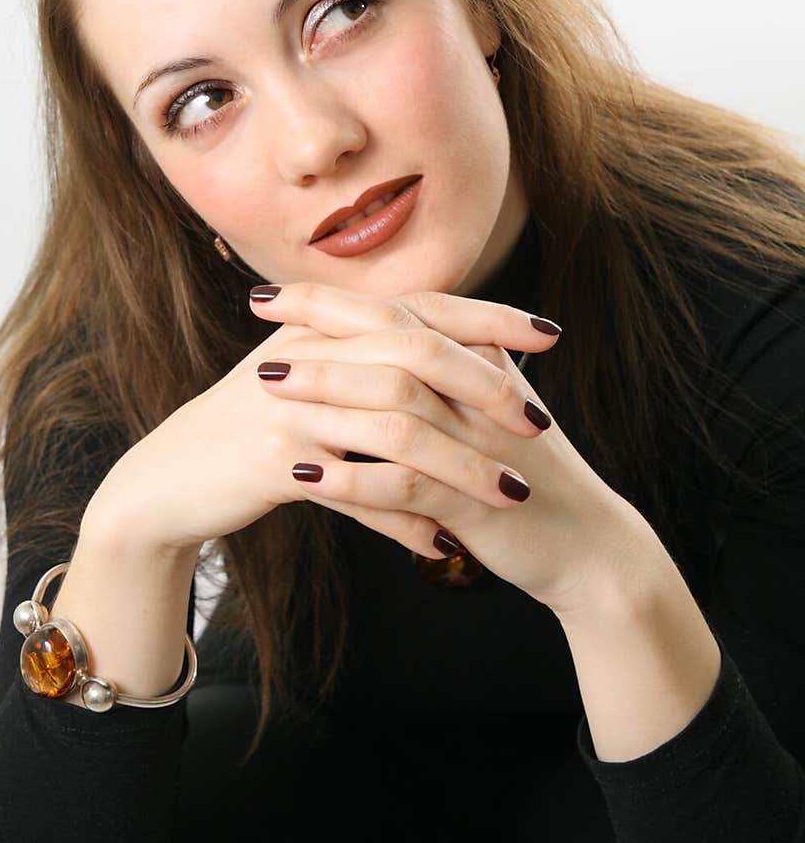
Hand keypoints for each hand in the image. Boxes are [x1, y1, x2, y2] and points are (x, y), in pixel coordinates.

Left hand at [250, 281, 642, 620]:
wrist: (589, 547)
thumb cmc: (525, 478)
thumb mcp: (485, 414)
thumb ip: (438, 375)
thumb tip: (367, 343)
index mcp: (477, 362)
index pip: (395, 312)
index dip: (329, 301)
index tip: (266, 295)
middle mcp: (480, 390)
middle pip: (393, 340)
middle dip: (319, 332)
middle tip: (254, 327)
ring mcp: (481, 441)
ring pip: (396, 403)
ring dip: (327, 396)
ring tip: (268, 394)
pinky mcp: (479, 498)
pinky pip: (407, 482)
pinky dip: (353, 478)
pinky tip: (305, 476)